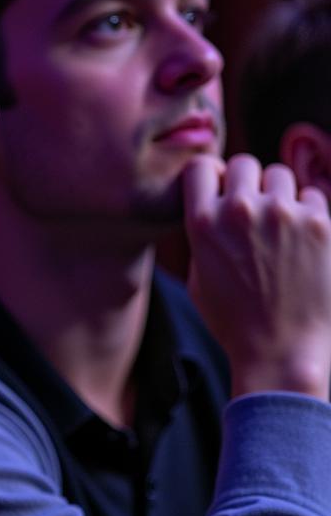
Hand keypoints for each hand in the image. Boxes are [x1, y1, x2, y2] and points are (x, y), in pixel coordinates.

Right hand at [183, 153, 330, 398]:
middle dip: (247, 183)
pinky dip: (308, 212)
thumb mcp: (197, 275)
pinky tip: (302, 242)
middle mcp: (241, 211)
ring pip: (280, 175)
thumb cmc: (234, 320)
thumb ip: (203, 234)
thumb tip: (212, 206)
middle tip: (253, 211)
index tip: (218, 192)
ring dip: (279, 194)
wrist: (281, 351)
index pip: (201, 166)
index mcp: (202, 222)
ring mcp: (283, 215)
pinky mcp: (320, 225)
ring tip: (280, 226)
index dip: (211, 177)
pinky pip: (313, 197)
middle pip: (244, 164)